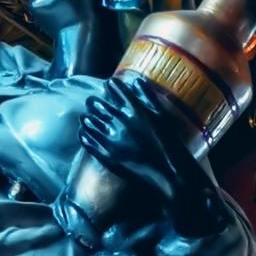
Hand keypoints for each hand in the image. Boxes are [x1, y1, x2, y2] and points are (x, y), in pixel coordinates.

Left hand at [77, 71, 195, 200]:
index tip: (112, 89)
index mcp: (135, 109)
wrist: (170, 176)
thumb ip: (149, 97)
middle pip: (95, 102)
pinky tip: (88, 133)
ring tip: (91, 119)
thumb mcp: (163, 117)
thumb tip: (136, 80)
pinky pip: (86, 140)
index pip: (113, 87)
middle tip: (97, 105)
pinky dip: (84, 134)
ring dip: (88, 117)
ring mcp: (111, 140)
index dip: (111, 86)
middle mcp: (120, 122)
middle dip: (95, 101)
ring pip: (87, 120)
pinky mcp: (106, 156)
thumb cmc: (171, 145)